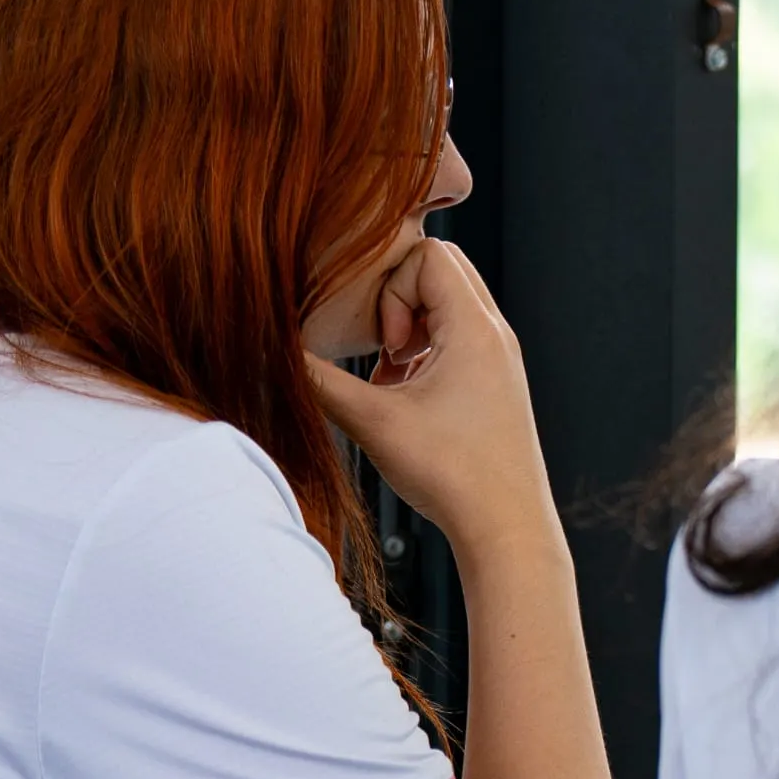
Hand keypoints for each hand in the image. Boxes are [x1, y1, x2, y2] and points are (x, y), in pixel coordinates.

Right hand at [306, 241, 556, 558]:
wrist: (506, 526)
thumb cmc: (452, 474)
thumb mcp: (372, 421)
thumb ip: (317, 379)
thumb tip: (272, 350)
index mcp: (476, 327)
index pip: (428, 253)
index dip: (391, 288)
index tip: (387, 347)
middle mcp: (494, 333)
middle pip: (438, 271)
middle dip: (396, 302)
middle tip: (385, 354)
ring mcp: (496, 357)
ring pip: (443, 306)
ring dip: (405, 331)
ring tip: (391, 379)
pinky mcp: (492, 381)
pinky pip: (450, 339)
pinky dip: (420, 355)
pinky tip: (403, 398)